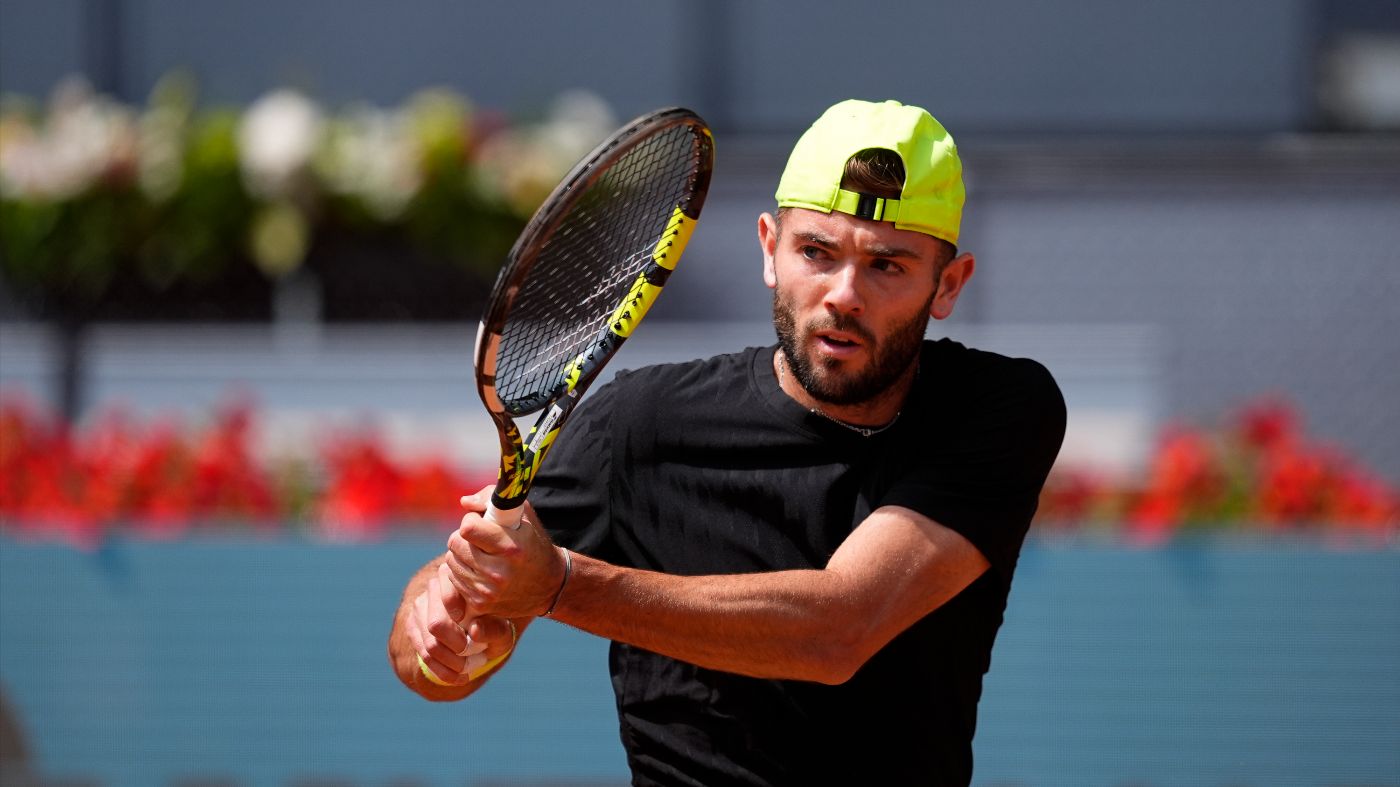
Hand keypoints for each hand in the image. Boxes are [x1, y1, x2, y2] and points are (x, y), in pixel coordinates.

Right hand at [405, 560, 515, 685]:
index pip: (450, 595)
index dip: (460, 617)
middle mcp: (435, 585)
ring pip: (430, 644)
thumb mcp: (504, 629)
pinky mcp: (413, 624)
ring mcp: (421, 605)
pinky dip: (443, 671)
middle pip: (436, 625)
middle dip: (458, 649)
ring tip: (472, 667)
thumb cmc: (495, 624)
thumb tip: (474, 631)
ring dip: (453, 663)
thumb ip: (494, 629)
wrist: (481, 629)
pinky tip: (460, 677)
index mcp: (459, 576)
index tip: (474, 630)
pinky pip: (424, 655)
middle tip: (478, 657)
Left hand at [444, 488, 566, 618]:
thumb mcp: (522, 515)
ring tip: (481, 554)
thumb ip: (491, 499)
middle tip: (479, 539)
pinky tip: (480, 570)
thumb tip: (464, 502)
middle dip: (464, 537)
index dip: (472, 520)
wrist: (549, 585)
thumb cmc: (532, 542)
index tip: (481, 522)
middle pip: (455, 543)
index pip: (467, 528)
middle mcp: (499, 572)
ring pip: (451, 561)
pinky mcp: (480, 604)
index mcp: (511, 547)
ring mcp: (488, 591)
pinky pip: (453, 579)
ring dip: (461, 554)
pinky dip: (462, 571)